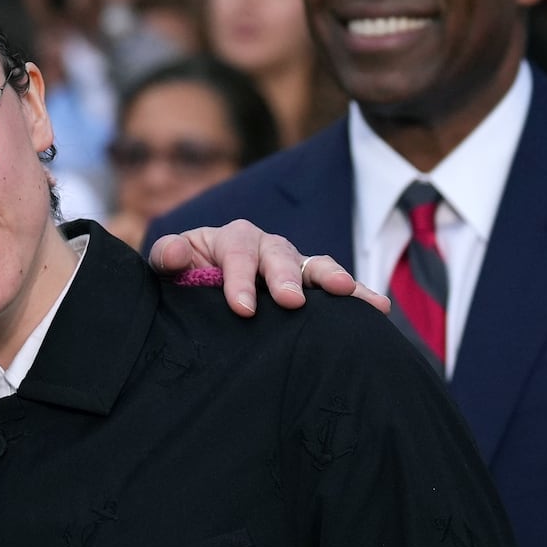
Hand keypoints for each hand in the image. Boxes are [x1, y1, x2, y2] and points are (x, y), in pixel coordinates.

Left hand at [148, 219, 390, 317]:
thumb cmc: (185, 276)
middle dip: (286, 277)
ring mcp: (292, 265)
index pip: (236, 253)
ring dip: (332, 278)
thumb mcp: (170, 265)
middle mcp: (266, 246)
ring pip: (314, 266)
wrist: (201, 289)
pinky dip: (357, 295)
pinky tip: (379, 308)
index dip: (238, 279)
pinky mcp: (310, 287)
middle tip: (291, 301)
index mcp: (231, 238)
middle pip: (280, 256)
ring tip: (348, 293)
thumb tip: (176, 253)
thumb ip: (168, 257)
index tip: (242, 308)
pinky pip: (334, 289)